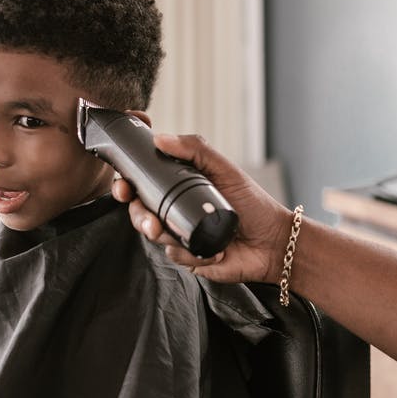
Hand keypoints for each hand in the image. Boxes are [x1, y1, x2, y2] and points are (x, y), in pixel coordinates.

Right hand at [113, 132, 293, 283]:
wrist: (273, 241)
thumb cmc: (252, 203)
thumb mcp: (225, 170)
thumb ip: (195, 150)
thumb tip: (160, 138)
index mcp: (180, 187)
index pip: (144, 183)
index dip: (127, 185)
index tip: (123, 187)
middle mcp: (176, 210)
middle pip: (140, 211)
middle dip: (138, 216)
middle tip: (150, 222)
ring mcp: (181, 235)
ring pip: (154, 236)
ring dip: (163, 237)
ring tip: (179, 237)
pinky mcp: (190, 258)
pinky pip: (175, 257)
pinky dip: (191, 255)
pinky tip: (215, 252)